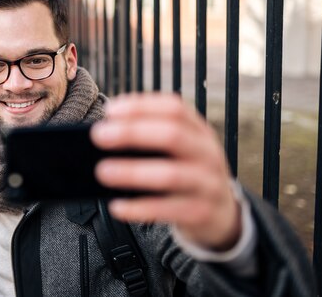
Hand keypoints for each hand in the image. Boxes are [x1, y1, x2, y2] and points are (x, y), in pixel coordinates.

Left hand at [90, 93, 241, 250]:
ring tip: (103, 171)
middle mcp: (208, 153)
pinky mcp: (202, 213)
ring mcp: (209, 184)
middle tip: (98, 136)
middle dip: (132, 133)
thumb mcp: (179, 150)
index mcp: (200, 131)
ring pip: (171, 174)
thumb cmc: (187, 173)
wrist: (223, 214)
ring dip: (132, 172)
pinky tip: (117, 206)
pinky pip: (168, 210)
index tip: (110, 111)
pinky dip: (139, 208)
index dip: (141, 106)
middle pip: (172, 135)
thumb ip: (151, 136)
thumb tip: (106, 131)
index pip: (175, 109)